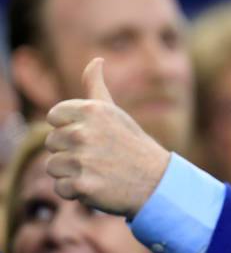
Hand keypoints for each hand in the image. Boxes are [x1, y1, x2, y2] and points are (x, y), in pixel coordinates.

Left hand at [45, 57, 170, 217]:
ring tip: (98, 172)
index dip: (69, 129)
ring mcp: (83, 160)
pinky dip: (77, 192)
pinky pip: (61, 188)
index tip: (91, 137)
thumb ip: (96, 86)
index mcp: (91, 110)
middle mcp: (84, 133)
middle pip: (51, 143)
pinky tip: (98, 187)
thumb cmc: (133, 146)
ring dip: (72, 173)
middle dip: (71, 153)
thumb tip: (96, 60)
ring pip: (53, 166)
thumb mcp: (115, 113)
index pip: (54, 117)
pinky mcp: (83, 185)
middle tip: (99, 158)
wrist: (156, 182)